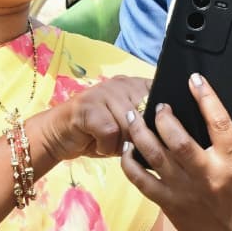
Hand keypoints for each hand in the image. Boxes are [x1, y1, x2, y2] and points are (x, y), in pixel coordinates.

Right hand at [38, 75, 152, 162]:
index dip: (161, 121)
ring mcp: (104, 92)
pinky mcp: (88, 106)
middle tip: (124, 144)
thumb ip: (147, 125)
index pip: (161, 98)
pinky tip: (97, 144)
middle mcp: (122, 83)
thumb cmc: (99, 134)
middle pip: (146, 116)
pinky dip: (106, 146)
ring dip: (121, 144)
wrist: (58, 135)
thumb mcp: (128, 128)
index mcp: (136, 85)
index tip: (152, 135)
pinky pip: (111, 132)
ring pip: (130, 125)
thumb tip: (173, 136)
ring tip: (109, 143)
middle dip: (139, 138)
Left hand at [122, 73, 231, 230]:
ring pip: (156, 157)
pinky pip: (141, 181)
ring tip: (132, 116)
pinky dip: (130, 163)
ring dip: (140, 133)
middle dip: (164, 117)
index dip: (207, 97)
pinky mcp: (166, 203)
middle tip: (158, 104)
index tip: (195, 79)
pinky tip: (127, 147)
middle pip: (179, 141)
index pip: (220, 123)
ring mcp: (183, 190)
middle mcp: (207, 175)